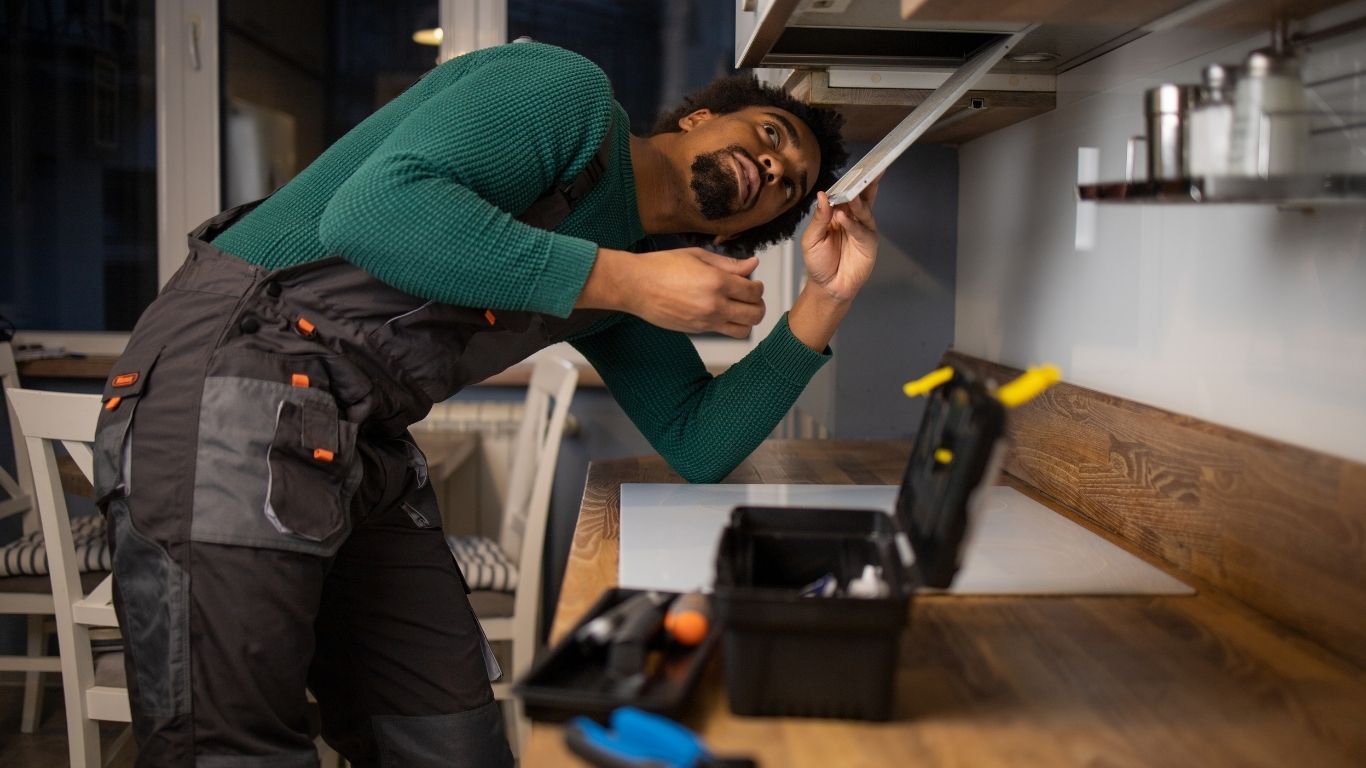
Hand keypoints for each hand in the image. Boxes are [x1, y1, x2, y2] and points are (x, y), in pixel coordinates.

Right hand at [578, 247, 764, 338]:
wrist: (635, 286)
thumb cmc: (661, 266)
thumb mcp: (698, 256)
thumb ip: (728, 263)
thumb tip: (752, 264)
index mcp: (716, 281)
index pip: (754, 291)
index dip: (757, 286)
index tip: (752, 282)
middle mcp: (714, 304)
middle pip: (755, 313)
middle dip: (758, 304)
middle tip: (750, 296)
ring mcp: (706, 320)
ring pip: (744, 330)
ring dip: (748, 319)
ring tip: (740, 308)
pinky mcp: (698, 330)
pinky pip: (725, 333)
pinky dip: (731, 325)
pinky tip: (723, 313)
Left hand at [800, 179, 879, 303]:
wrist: (827, 287)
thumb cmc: (818, 262)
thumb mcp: (811, 239)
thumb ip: (819, 218)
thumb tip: (823, 195)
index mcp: (837, 214)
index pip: (845, 194)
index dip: (848, 181)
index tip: (854, 167)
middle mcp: (852, 218)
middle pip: (861, 197)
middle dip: (866, 183)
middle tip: (869, 169)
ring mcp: (862, 230)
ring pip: (864, 211)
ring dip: (859, 203)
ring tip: (851, 197)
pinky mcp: (868, 243)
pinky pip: (861, 230)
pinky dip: (853, 224)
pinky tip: (844, 218)